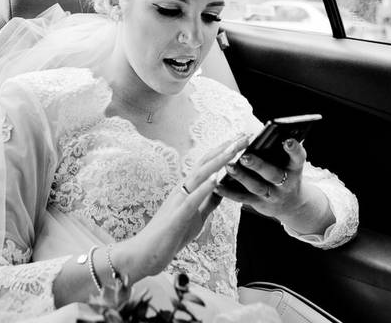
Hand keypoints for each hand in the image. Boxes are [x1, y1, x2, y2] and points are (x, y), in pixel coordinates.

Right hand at [113, 135, 248, 281]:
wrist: (146, 254)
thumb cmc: (169, 236)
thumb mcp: (196, 216)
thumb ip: (208, 201)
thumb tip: (222, 188)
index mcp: (186, 189)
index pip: (207, 164)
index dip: (224, 151)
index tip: (241, 140)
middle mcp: (181, 189)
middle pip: (205, 163)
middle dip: (226, 149)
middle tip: (245, 135)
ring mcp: (178, 201)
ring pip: (199, 175)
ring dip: (218, 161)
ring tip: (234, 149)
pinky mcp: (176, 216)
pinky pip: (191, 199)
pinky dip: (204, 187)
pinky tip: (216, 178)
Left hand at [214, 137, 308, 221]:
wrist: (291, 204)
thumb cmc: (286, 175)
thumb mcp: (290, 164)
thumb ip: (280, 151)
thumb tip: (266, 132)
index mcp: (294, 168)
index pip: (298, 157)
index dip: (294, 150)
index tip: (287, 141)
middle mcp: (285, 183)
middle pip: (272, 174)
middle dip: (258, 165)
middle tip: (245, 156)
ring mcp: (272, 195)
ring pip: (255, 186)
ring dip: (241, 177)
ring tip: (228, 166)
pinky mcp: (259, 204)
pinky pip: (242, 198)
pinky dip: (229, 192)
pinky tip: (217, 184)